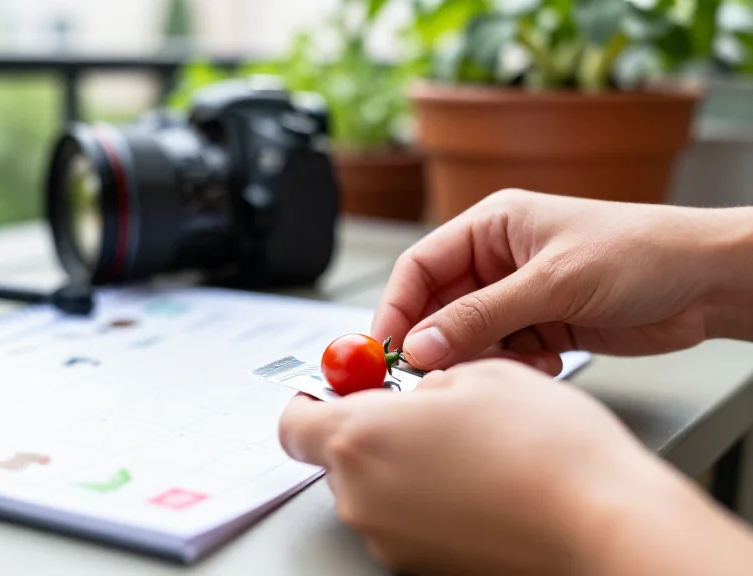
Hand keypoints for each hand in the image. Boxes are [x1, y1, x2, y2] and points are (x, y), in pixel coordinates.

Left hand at [278, 359, 752, 575]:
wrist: (603, 525)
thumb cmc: (547, 450)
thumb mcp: (480, 374)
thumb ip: (424, 378)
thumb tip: (411, 387)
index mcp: (361, 437)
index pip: (295, 420)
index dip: (313, 399)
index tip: (338, 388)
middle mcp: (361, 495)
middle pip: (338, 455)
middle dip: (374, 429)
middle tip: (426, 413)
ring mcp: (387, 538)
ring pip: (375, 487)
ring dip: (405, 465)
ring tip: (470, 451)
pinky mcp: (418, 566)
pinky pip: (405, 521)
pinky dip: (427, 501)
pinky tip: (479, 487)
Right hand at [370, 189, 752, 373]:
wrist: (707, 282)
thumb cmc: (640, 252)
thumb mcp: (551, 283)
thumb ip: (481, 316)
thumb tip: (421, 345)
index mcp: (491, 226)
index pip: (421, 266)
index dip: (397, 307)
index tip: (386, 348)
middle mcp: (498, 260)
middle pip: (440, 306)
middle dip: (440, 341)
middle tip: (436, 374)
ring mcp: (519, 295)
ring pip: (470, 336)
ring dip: (483, 357)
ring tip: (514, 362)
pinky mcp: (542, 326)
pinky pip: (503, 353)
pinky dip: (513, 366)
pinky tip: (544, 363)